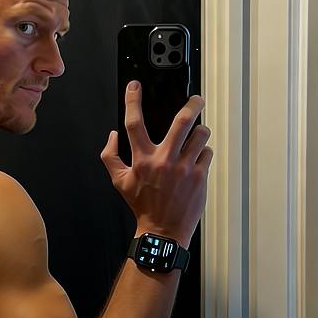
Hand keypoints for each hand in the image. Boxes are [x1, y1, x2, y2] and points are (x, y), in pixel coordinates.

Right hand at [100, 84, 212, 243]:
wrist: (163, 230)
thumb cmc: (143, 206)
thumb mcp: (119, 182)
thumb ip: (110, 156)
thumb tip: (113, 135)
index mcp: (142, 160)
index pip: (133, 123)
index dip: (132, 100)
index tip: (134, 86)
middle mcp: (164, 161)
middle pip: (181, 122)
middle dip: (192, 105)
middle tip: (196, 99)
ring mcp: (184, 168)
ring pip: (201, 135)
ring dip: (200, 132)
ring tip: (196, 137)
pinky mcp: (200, 176)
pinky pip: (207, 153)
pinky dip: (203, 153)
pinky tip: (196, 161)